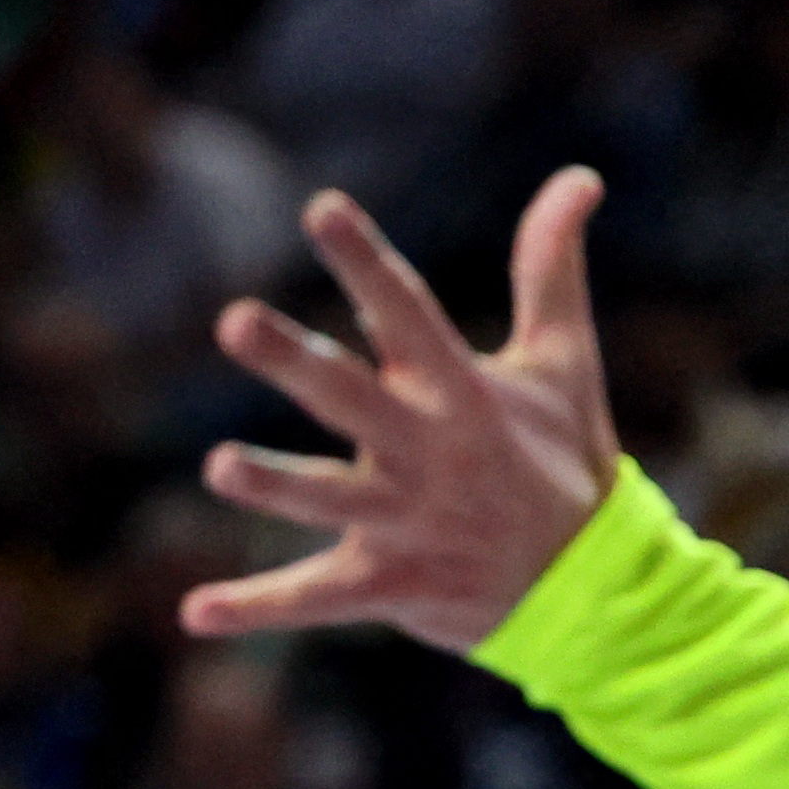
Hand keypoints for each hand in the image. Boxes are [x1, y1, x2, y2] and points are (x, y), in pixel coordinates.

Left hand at [188, 171, 622, 650]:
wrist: (594, 590)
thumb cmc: (566, 461)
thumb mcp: (563, 361)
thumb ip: (549, 268)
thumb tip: (579, 175)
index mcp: (461, 390)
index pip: (406, 311)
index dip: (365, 260)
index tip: (321, 208)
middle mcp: (429, 451)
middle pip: (351, 397)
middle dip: (294, 360)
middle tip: (233, 319)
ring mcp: (408, 522)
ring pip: (330, 499)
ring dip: (273, 485)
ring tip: (217, 466)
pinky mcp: (391, 584)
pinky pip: (315, 599)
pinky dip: (257, 608)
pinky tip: (194, 613)